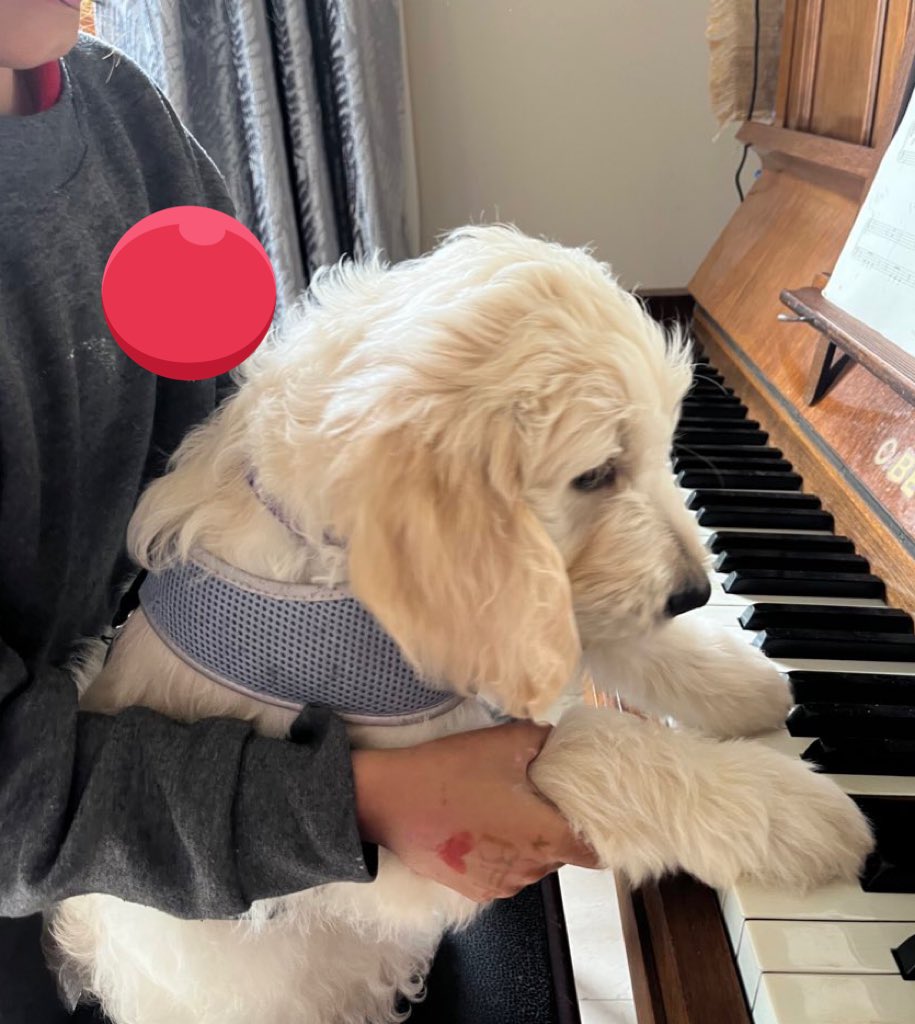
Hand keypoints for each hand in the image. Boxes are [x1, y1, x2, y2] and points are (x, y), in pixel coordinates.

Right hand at [351, 721, 598, 901]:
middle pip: (561, 854)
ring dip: (527, 841)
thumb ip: (541, 739)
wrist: (387, 802)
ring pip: (532, 864)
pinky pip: (504, 873)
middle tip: (537, 794)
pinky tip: (481, 825)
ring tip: (504, 806)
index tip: (594, 814)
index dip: (600, 834)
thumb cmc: (447, 773)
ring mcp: (499, 884)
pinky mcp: (473, 890)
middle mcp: (528, 869)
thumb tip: (558, 738)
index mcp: (544, 836)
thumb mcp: (500, 743)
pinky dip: (501, 854)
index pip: (595, 853)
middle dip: (555, 827)